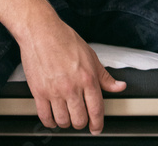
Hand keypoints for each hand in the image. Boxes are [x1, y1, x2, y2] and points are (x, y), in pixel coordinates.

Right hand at [19, 14, 125, 133]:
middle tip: (79, 118)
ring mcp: (54, 91)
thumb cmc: (63, 38)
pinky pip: (45, 116)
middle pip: (80, 119)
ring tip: (66, 117)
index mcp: (87, 79)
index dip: (97, 124)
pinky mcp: (38, 91)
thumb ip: (104, 75)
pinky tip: (52, 118)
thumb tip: (119, 86)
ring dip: (66, 123)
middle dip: (81, 123)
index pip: (96, 111)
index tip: (95, 128)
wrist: (40, 30)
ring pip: (63, 121)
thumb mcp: (90, 55)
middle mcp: (72, 87)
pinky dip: (50, 122)